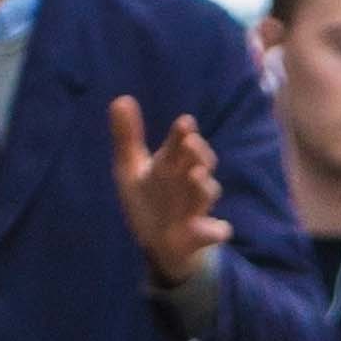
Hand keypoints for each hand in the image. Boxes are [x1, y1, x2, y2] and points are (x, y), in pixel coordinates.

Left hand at [110, 96, 231, 286]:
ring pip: (207, 193)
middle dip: (198, 154)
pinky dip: (217, 231)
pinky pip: (214, 232)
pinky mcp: (200, 234)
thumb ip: (126, 137)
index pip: (179, 144)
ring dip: (204, 186)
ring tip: (197, 176)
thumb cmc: (149, 199)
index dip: (182, 133)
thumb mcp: (130, 168)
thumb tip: (122, 98)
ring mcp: (195, 207)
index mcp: (170, 164)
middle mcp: (186, 182)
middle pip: (199, 163)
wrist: (159, 242)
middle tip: (191, 144)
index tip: (185, 123)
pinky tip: (218, 230)